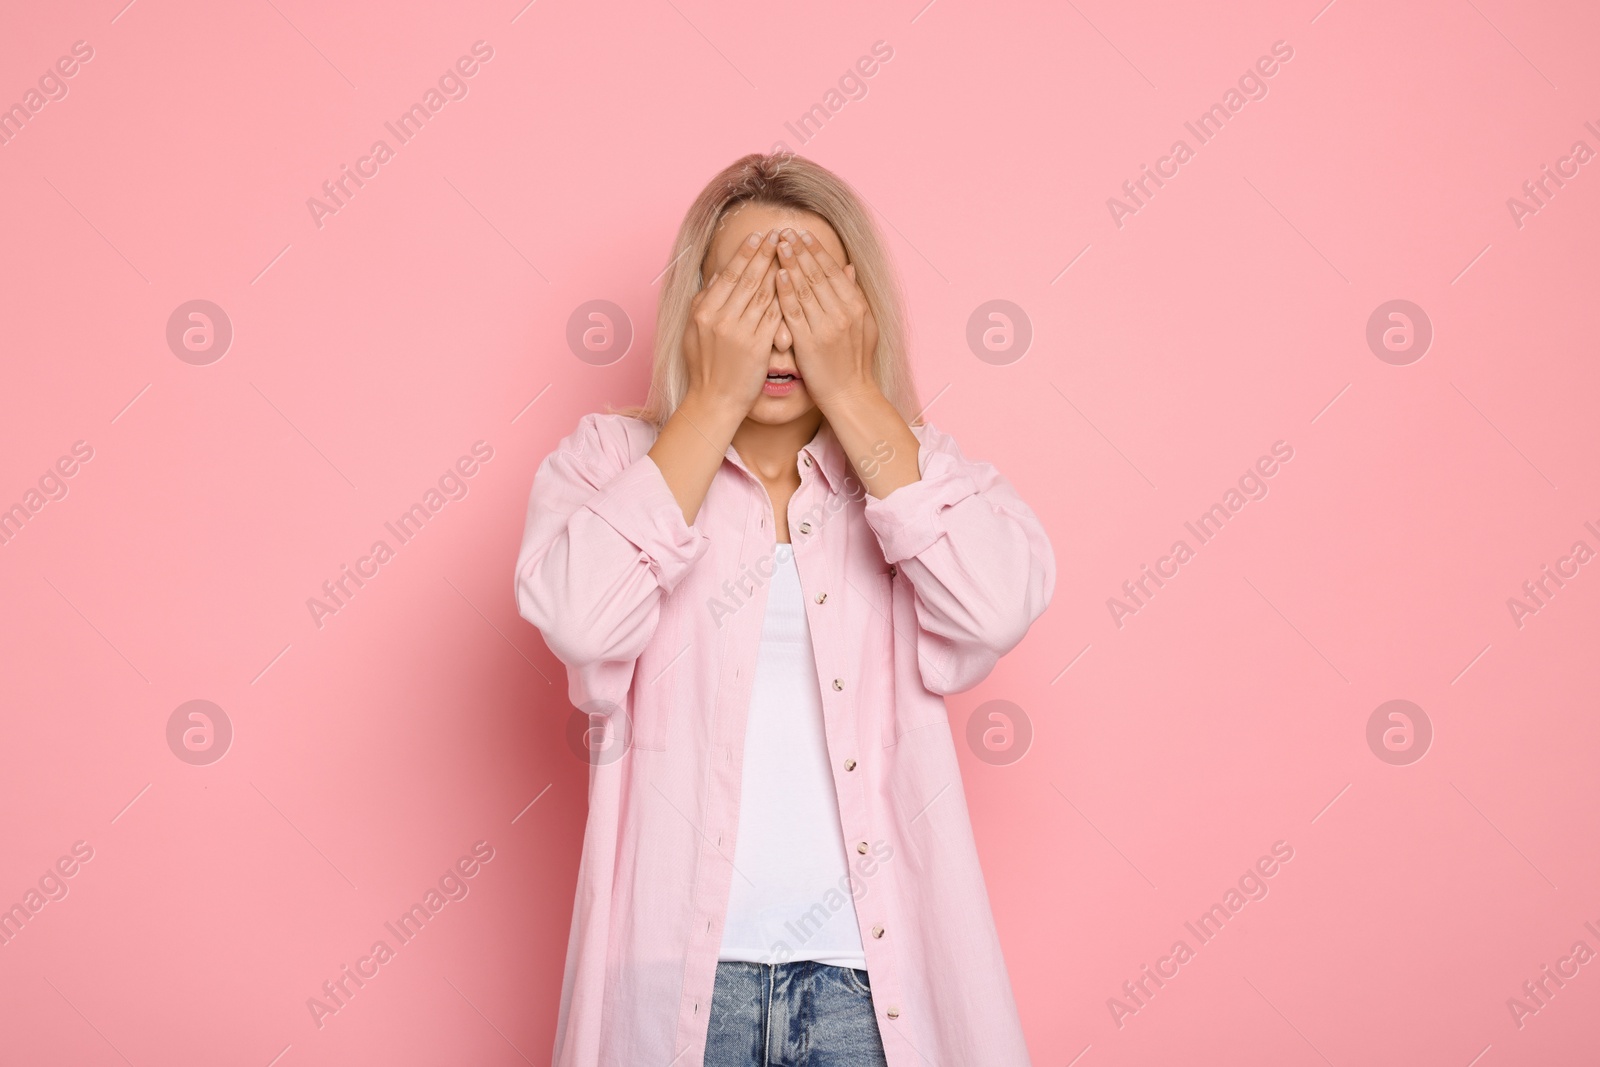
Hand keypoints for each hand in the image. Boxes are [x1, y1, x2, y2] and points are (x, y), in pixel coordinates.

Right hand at [681, 228, 783, 416]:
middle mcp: (720, 318)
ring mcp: (739, 333)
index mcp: (704, 311)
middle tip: (780, 234)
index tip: (759, 236)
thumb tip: (716, 276)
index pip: (729, 274)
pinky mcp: (757, 347)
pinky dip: (784, 298)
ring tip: (790, 252)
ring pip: (763, 294)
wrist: (714, 401)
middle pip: (748, 279)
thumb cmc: (704, 366)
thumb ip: (703, 302)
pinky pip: (774, 317)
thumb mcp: (694, 331)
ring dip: (778, 270)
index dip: (745, 253)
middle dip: (765, 253)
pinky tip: (796, 284)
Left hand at [775, 228, 879, 410]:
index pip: (833, 270)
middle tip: (784, 231)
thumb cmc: (854, 361)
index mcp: (856, 306)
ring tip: (777, 244)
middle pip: (817, 273)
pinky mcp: (809, 342)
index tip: (802, 234)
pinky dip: (786, 291)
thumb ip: (854, 295)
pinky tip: (777, 274)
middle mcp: (843, 312)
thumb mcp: (863, 324)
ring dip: (790, 263)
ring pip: (805, 287)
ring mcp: (825, 326)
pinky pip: (794, 311)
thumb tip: (849, 267)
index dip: (816, 250)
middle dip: (800, 249)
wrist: (849, 394)